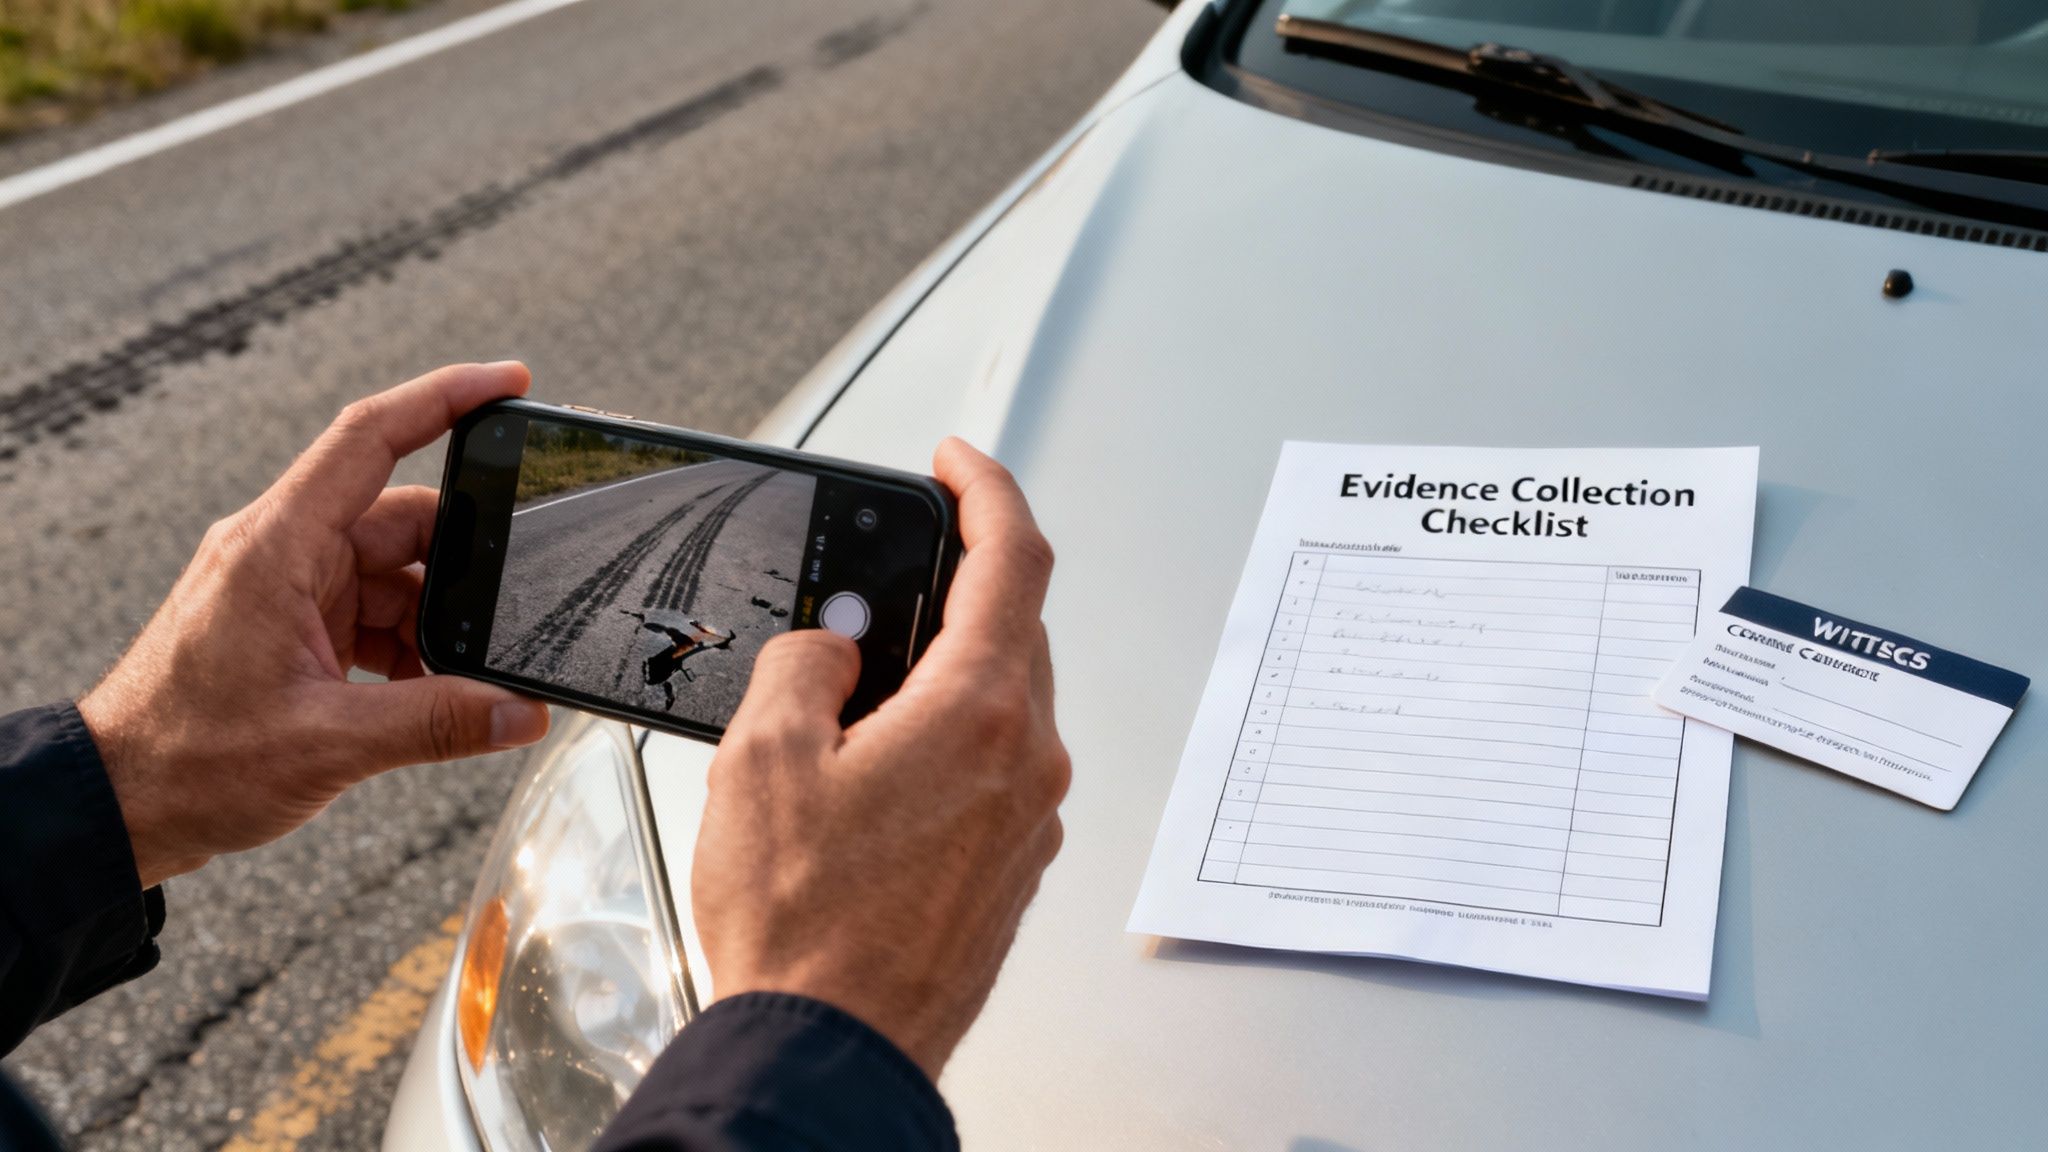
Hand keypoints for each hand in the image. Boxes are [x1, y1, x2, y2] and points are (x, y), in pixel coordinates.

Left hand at [78, 363, 551, 888]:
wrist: (119, 802)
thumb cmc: (186, 760)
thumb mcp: (328, 744)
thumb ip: (437, 724)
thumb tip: (520, 712)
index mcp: (278, 546)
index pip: (371, 438)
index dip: (445, 398)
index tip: (509, 381)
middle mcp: (282, 551)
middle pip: (402, 520)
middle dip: (462, 571)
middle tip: (507, 615)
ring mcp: (285, 586)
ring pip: (394, 574)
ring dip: (433, 624)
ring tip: (452, 684)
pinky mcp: (290, 624)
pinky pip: (372, 613)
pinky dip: (408, 648)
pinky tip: (421, 696)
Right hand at [692, 438, 1067, 1078]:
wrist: (831, 1051)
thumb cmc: (803, 929)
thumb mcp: (761, 758)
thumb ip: (804, 665)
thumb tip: (832, 649)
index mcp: (979, 712)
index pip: (1014, 558)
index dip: (985, 489)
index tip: (955, 463)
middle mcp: (1027, 761)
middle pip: (1012, 630)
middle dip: (952, 592)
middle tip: (881, 592)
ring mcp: (1029, 821)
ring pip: (1004, 703)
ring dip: (947, 675)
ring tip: (858, 699)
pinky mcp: (1014, 868)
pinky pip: (996, 769)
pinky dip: (951, 743)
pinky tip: (879, 775)